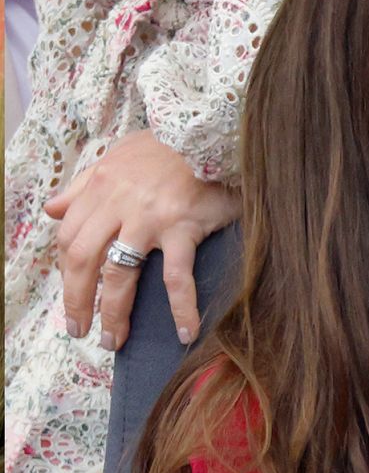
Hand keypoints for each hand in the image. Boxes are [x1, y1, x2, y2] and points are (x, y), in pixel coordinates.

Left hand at [44, 129, 239, 350]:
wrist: (213, 132)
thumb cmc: (169, 147)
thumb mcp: (118, 157)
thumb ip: (84, 185)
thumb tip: (52, 209)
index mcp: (100, 187)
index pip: (70, 238)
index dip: (67, 274)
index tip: (74, 299)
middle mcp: (118, 204)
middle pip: (84, 261)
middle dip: (78, 301)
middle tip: (81, 330)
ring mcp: (149, 218)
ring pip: (120, 274)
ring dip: (114, 313)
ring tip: (114, 340)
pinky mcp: (182, 228)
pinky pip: (176, 277)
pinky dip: (181, 308)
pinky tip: (186, 331)